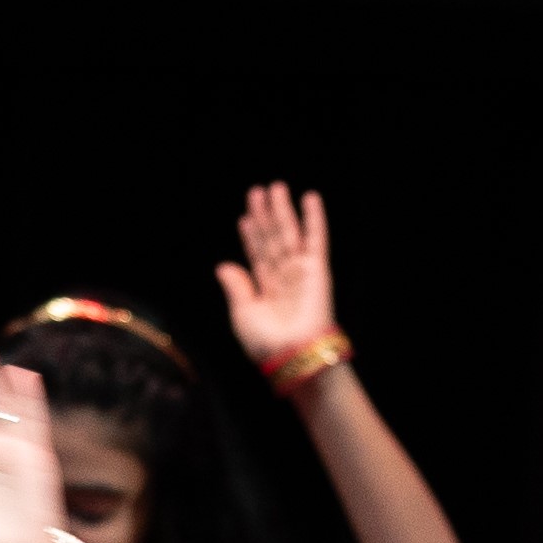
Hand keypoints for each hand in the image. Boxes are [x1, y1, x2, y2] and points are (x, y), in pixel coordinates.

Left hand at [214, 184, 340, 378]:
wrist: (293, 355)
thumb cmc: (266, 344)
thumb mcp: (242, 314)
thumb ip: (235, 287)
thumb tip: (223, 265)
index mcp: (265, 291)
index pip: (258, 256)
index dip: (252, 236)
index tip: (245, 218)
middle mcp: (284, 279)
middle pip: (272, 239)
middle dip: (265, 216)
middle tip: (258, 190)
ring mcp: (301, 272)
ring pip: (289, 234)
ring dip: (283, 210)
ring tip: (276, 187)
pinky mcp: (318, 270)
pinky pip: (316, 239)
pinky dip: (314, 218)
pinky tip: (310, 198)